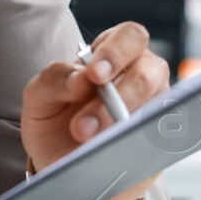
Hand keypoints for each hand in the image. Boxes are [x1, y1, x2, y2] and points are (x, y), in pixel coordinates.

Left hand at [20, 21, 167, 199]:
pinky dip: (134, 146)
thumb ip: (54, 79)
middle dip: (118, 97)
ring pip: (158, 106)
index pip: (130, 36)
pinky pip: (161, 139)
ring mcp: (154, 109)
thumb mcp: (39, 96)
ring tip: (87, 143)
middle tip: (83, 125)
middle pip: (150, 71)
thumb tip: (82, 77)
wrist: (59, 163)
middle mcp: (140, 77)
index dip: (117, 51)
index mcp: (111, 57)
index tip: (95, 75)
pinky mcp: (159, 141)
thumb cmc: (54, 119)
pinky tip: (109, 154)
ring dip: (121, 125)